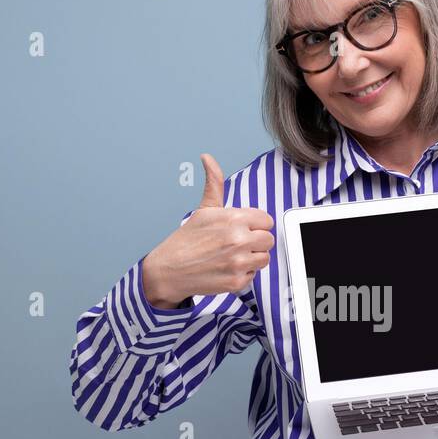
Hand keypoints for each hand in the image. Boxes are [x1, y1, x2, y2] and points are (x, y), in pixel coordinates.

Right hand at [142, 153, 274, 308]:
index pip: (266, 220)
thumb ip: (214, 183)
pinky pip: (253, 275)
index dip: (255, 225)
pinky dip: (243, 273)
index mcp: (234, 218)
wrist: (169, 270)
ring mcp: (238, 262)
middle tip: (236, 244)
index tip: (242, 229)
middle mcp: (238, 239)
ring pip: (264, 258)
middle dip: (255, 241)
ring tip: (232, 256)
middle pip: (268, 240)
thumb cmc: (187, 239)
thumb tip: (207, 157)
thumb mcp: (203, 209)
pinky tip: (226, 268)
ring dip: (252, 258)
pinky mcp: (237, 281)